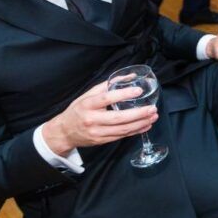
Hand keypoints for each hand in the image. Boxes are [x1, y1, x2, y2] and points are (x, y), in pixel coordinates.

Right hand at [42, 82, 158, 156]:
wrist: (64, 132)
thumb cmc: (78, 110)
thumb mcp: (88, 94)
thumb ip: (109, 85)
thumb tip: (130, 77)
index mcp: (88, 105)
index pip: (107, 98)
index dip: (123, 94)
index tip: (138, 91)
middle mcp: (92, 119)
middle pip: (118, 118)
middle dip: (138, 114)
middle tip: (152, 108)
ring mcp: (97, 132)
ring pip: (122, 129)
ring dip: (140, 123)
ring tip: (153, 116)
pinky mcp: (101, 141)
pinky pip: (121, 136)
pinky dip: (135, 131)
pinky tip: (145, 125)